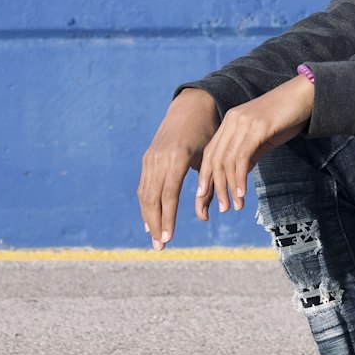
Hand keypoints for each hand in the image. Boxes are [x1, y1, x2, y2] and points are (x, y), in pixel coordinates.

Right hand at [138, 89, 220, 249]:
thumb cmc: (209, 133)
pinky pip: (144, 186)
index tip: (169, 239)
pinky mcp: (148, 158)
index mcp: (176, 158)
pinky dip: (146, 206)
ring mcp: (151, 158)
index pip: (168, 195)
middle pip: (152, 199)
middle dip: (156, 225)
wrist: (192, 107)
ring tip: (155, 239)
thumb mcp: (211, 155)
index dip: (167, 219)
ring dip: (149, 219)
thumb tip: (206, 211)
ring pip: (144, 194)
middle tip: (160, 247)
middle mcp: (159, 159)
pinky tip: (150, 221)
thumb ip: (206, 182)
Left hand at [194, 75, 315, 220]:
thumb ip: (249, 155)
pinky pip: (242, 156)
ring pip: (226, 160)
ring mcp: (243, 122)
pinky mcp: (257, 126)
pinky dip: (239, 178)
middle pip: (213, 159)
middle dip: (211, 187)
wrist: (306, 95)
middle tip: (216, 210)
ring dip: (227, 187)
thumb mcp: (263, 139)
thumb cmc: (287, 118)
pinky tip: (241, 194)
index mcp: (230, 123)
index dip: (204, 178)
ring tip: (232, 207)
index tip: (202, 200)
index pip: (210, 154)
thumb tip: (237, 176)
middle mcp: (232, 121)